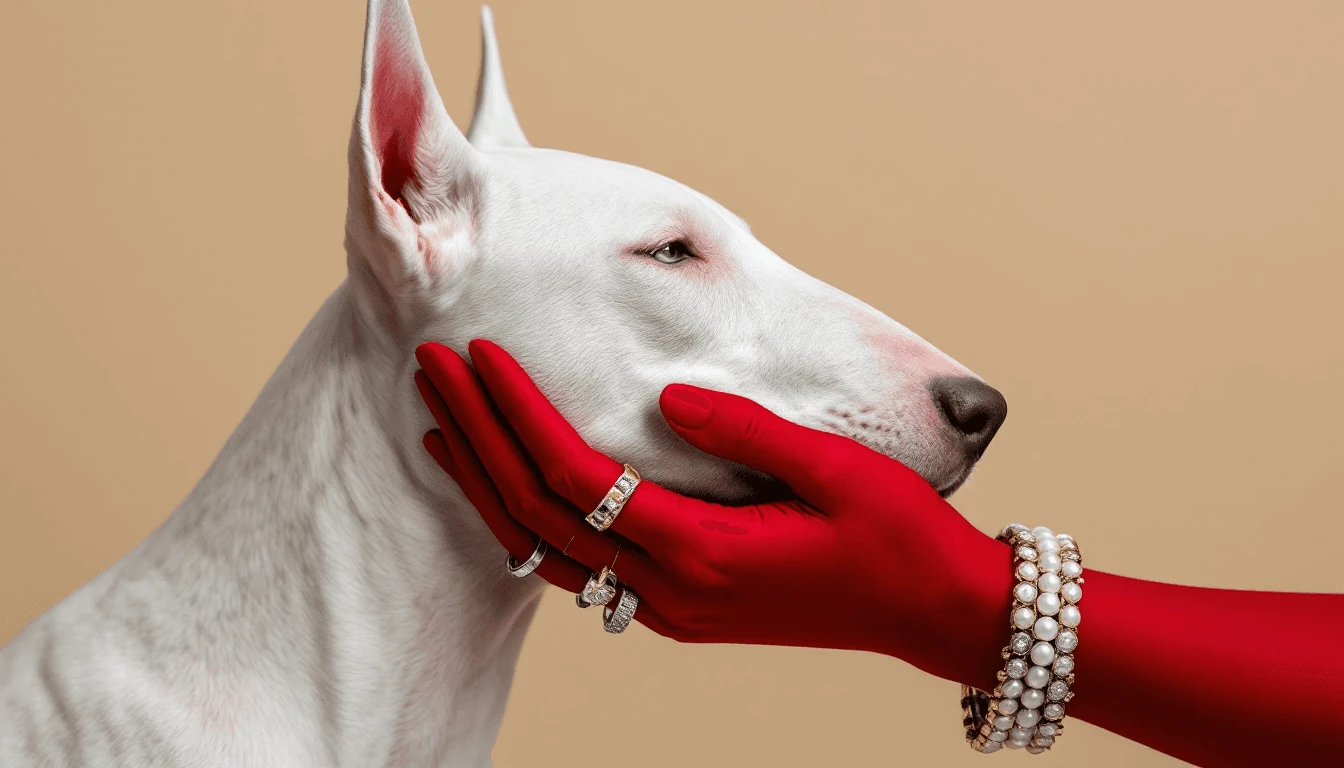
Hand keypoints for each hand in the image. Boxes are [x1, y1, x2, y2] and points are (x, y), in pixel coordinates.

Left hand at [413, 340, 1011, 683]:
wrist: (937, 613)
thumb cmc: (900, 538)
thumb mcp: (836, 470)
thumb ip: (745, 430)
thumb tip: (666, 395)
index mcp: (703, 556)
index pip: (577, 478)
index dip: (519, 415)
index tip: (478, 356)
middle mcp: (671, 594)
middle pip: (540, 515)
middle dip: (479, 441)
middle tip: (430, 374)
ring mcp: (671, 611)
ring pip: (549, 550)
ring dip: (492, 487)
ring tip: (444, 428)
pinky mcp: (682, 609)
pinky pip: (582, 566)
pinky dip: (535, 520)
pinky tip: (513, 484)